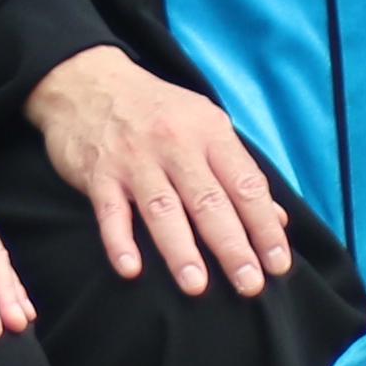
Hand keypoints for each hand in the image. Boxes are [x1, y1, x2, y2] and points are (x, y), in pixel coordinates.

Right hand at [23, 45, 293, 296]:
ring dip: (180, 250)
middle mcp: (175, 145)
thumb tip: (277, 218)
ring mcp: (135, 160)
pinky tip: (130, 269)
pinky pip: (110, 212)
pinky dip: (119, 241)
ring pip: (162, 209)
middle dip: (232, 246)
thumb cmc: (155, 108)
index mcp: (209, 133)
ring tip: (196, 286)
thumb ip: (237, 171)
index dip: (264, 226)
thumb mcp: (203, 124)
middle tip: (249, 284)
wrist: (87, 79)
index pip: (245, 185)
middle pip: (208, 202)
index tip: (278, 264)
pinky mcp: (99, 174)